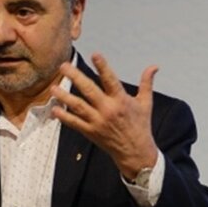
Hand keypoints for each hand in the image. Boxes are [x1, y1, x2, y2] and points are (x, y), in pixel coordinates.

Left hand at [51, 52, 158, 179]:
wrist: (135, 151)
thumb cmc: (140, 125)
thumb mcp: (145, 103)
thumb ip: (146, 83)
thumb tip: (154, 66)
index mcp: (121, 101)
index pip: (111, 80)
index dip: (103, 67)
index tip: (95, 55)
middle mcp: (108, 110)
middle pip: (89, 91)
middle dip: (75, 77)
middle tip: (63, 66)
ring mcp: (97, 122)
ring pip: (78, 106)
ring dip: (64, 96)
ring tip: (53, 87)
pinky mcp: (90, 132)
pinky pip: (74, 123)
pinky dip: (64, 116)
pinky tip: (54, 109)